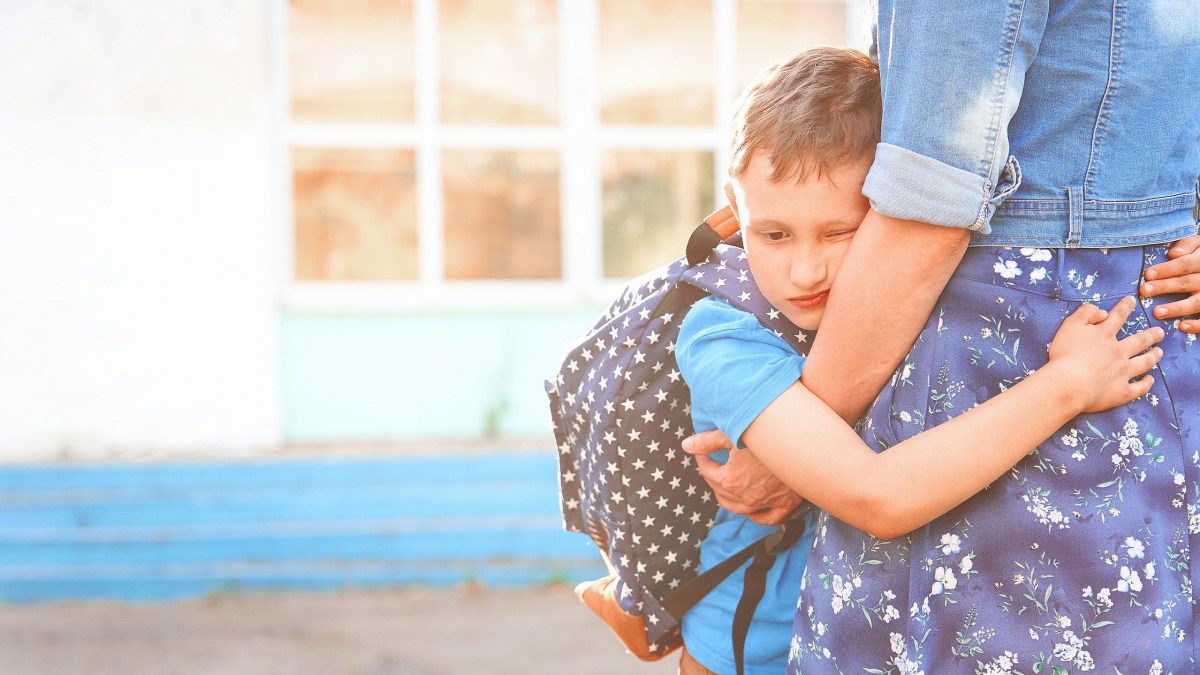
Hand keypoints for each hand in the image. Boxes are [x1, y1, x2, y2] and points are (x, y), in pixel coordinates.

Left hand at [682, 430, 803, 524]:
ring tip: (723, 490)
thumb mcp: (733, 434)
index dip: (702, 459)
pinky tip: (752, 512)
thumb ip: (707, 441)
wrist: (803, 447)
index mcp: (730, 480)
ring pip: (740, 509)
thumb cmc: (766, 438)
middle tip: (711, 465)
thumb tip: (686, 446)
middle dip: (712, 477)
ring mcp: (765, 503)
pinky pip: (768, 518)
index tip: (701, 450)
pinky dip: (758, 517)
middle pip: (721, 491)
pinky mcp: (784, 505)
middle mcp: (745, 497)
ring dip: (728, 500)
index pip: (707, 471)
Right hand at [1046, 296, 1163, 413]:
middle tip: (1160, 332)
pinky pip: (1139, 388)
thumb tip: (1103, 312)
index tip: (1132, 301)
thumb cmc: (1065, 354)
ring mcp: (1123, 372)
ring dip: (1153, 356)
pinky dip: (1146, 384)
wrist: (1069, 383)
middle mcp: (1118, 352)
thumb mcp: (1070, 325)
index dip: (1125, 307)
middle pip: (1139, 341)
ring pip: (1144, 362)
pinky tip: (1150, 380)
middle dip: (1150, 335)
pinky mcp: (1122, 391)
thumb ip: (1086, 313)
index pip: (1118, 317)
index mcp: (1105, 335)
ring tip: (1160, 352)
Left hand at [1141, 234, 1199, 331]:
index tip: (1148, 275)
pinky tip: (1182, 326)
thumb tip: (1173, 253)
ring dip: (1177, 308)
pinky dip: (1197, 324)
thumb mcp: (1199, 243)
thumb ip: (1188, 245)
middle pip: (1187, 283)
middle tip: (1144, 291)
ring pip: (1197, 302)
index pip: (1185, 264)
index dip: (1167, 269)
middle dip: (1165, 287)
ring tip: (1157, 312)